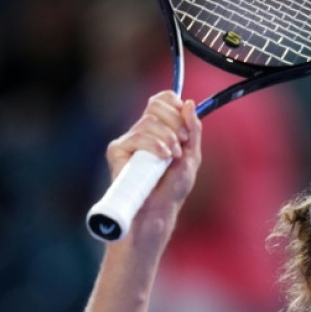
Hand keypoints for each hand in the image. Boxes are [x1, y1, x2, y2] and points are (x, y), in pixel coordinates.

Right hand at [105, 91, 202, 243]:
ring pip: (149, 121)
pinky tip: (162, 158)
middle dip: (175, 121)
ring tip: (173, 157)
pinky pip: (137, 136)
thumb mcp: (191, 156)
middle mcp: (142, 131)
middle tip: (183, 141)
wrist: (158, 211)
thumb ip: (193, 130)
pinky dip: (154, 145)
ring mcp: (129, 140)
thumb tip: (189, 103)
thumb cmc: (173, 189)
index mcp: (160, 129)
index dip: (174, 104)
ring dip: (168, 137)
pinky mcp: (117, 150)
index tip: (185, 120)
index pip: (162, 100)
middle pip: (156, 105)